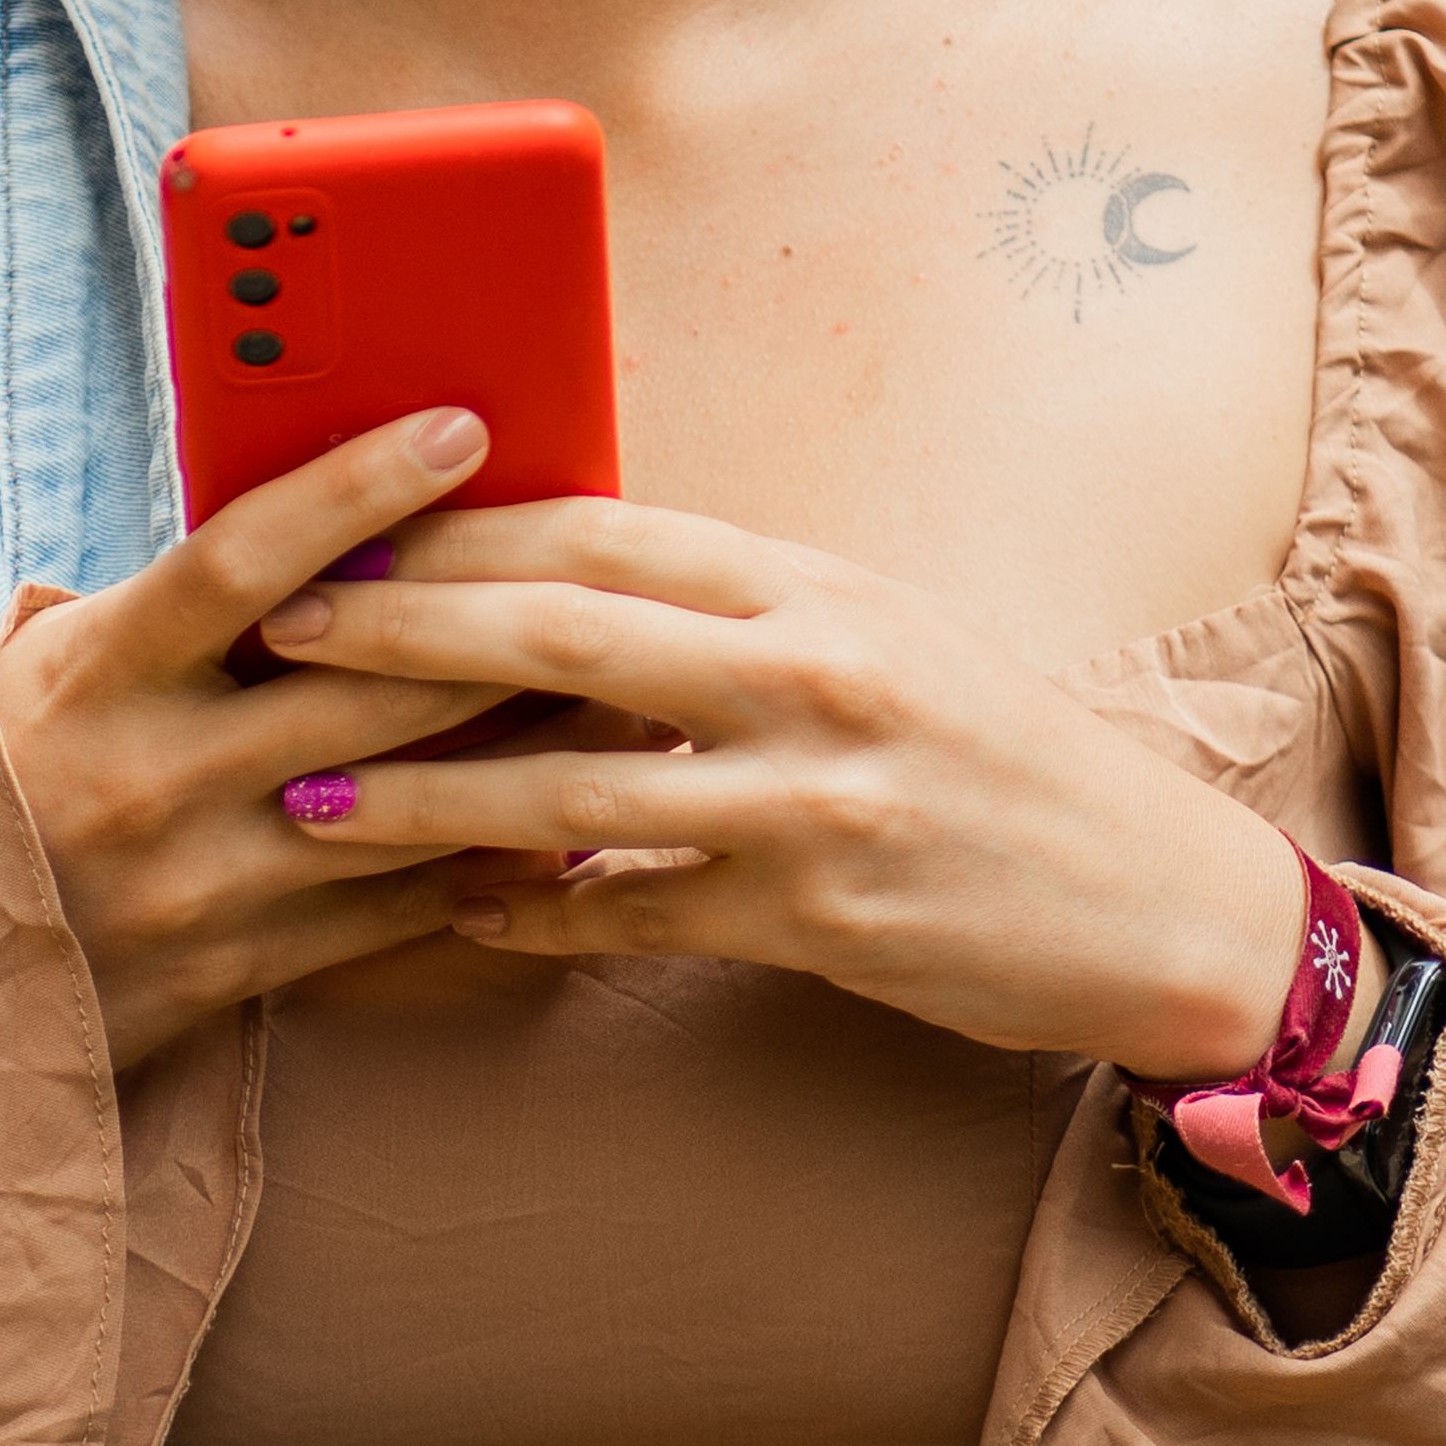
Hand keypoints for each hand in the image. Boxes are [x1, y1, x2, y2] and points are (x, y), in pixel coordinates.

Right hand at [0, 411, 573, 1073]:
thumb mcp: (34, 675)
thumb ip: (157, 614)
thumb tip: (308, 527)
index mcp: (91, 675)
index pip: (243, 558)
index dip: (358, 488)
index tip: (462, 430)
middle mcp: (146, 775)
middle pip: (364, 683)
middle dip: (501, 624)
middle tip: (612, 571)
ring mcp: (198, 884)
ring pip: (405, 800)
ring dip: (530, 746)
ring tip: (633, 692)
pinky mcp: (237, 971)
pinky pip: (394, 909)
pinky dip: (487, 859)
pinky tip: (569, 818)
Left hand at [255, 495, 1315, 1077]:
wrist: (1163, 906)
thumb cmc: (1003, 763)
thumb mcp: (883, 642)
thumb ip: (738, 613)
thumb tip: (571, 582)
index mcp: (816, 584)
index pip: (602, 523)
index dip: (462, 524)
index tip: (350, 526)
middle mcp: (811, 671)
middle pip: (560, 627)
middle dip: (401, 627)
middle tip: (282, 629)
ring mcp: (813, 796)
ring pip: (571, 783)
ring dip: (425, 798)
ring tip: (311, 803)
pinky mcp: (817, 917)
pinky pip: (633, 913)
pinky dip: (533, 916)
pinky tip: (453, 921)